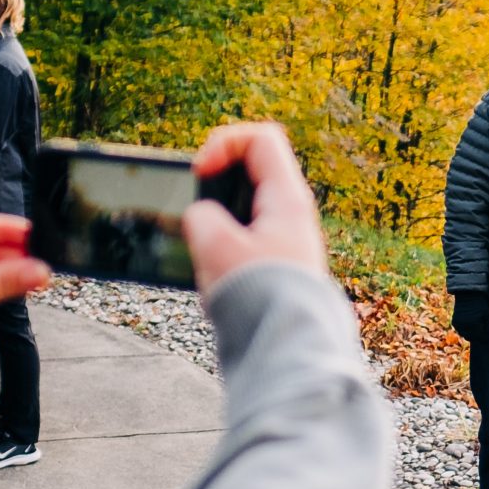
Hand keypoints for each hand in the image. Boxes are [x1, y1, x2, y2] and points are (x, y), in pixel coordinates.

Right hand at [185, 121, 329, 291]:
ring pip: (242, 211)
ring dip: (214, 226)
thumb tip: (203, 220)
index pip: (260, 139)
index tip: (201, 171)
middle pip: (250, 174)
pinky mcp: (273, 267)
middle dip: (213, 188)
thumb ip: (201, 216)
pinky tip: (211, 276)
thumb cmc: (257, 296)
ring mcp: (285, 241)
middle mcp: (292, 215)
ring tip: (203, 254)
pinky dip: (221, 251)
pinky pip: (242, 242)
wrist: (286, 348)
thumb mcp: (215, 245)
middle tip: (196, 211)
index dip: (224, 143)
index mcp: (287, 199)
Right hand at [451, 290, 488, 342]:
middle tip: (486, 335)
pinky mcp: (454, 323)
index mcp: (473, 324)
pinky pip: (460, 332)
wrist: (466, 294)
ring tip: (479, 330)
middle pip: (473, 338)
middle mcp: (464, 325)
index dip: (487, 339)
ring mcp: (458, 324)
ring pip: (466, 336)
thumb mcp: (487, 314)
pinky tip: (472, 328)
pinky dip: (466, 332)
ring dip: (472, 336)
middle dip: (479, 338)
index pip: (480, 337)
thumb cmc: (479, 303)